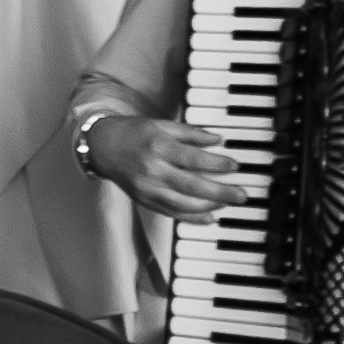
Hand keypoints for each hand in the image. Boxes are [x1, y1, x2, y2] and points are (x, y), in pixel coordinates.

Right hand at [84, 114, 250, 220]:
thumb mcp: (162, 125)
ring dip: (209, 206)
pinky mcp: (144, 201)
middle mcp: (153, 171)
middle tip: (241, 195)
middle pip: (192, 186)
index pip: (193, 159)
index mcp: (158, 147)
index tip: (235, 165)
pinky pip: (172, 213)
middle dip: (220, 192)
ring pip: (183, 204)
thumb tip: (217, 140)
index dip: (217, 164)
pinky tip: (209, 217)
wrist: (102, 147)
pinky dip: (192, 218)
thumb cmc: (133, 133)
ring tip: (228, 203)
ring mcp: (148, 189)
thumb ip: (191, 133)